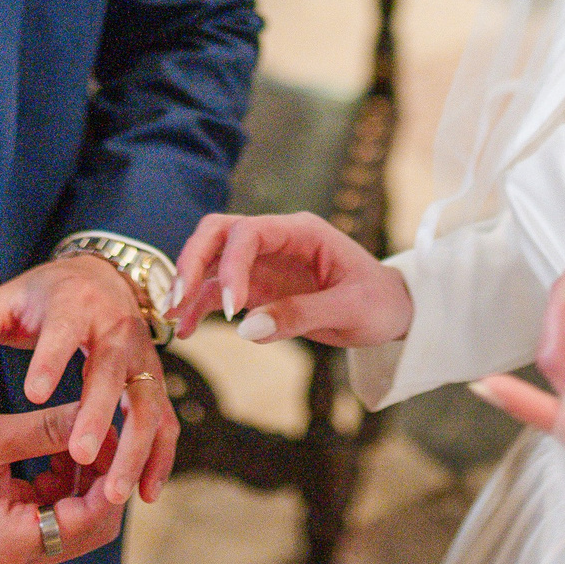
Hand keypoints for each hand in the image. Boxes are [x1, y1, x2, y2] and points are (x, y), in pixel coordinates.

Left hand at [0, 254, 175, 504]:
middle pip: (111, 372)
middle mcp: (116, 328)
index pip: (64, 331)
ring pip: (147, 403)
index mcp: (74, 305)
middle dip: (99, 415)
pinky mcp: (155, 380)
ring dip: (135, 448)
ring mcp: (142, 356)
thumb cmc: (41, 299)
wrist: (98, 278)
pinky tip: (145, 494)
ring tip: (114, 491)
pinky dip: (160, 456)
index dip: (51, 360)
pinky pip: (165, 420)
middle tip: (80, 456)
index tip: (34, 392)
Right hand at [0, 405, 127, 563]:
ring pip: (77, 518)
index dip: (111, 474)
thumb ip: (46, 429)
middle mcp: (19, 558)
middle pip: (92, 525)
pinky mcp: (8, 535)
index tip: (118, 431)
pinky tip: (58, 445)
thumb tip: (94, 413)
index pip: (92, 519)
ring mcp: (14, 550)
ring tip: (81, 429)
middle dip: (103, 476)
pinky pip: (54, 512)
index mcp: (15, 542)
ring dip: (85, 476)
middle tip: (105, 429)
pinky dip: (64, 480)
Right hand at [169, 211, 413, 347]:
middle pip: (219, 233)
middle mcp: (276, 240)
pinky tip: (186, 331)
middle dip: (193, 261)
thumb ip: (301, 316)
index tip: (232, 307)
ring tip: (172, 318)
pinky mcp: (259, 287)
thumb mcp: (351, 310)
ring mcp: (264, 263)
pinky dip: (200, 306)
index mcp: (301, 232)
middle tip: (177, 298)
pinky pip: (218, 290)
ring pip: (211, 260)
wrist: (392, 311)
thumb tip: (247, 329)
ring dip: (188, 285)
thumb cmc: (379, 302)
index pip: (249, 232)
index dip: (231, 265)